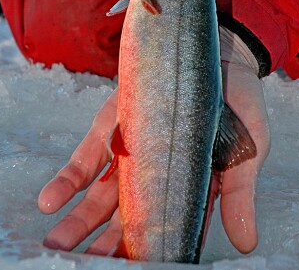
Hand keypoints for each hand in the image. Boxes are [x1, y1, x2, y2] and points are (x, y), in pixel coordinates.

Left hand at [38, 28, 269, 254]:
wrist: (220, 51)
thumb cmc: (239, 104)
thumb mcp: (247, 149)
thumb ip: (239, 193)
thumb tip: (247, 245)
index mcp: (188, 188)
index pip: (165, 231)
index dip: (148, 254)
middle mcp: (155, 177)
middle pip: (126, 221)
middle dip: (105, 247)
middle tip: (84, 268)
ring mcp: (132, 152)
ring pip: (101, 197)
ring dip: (78, 222)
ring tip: (57, 245)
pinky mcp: (114, 127)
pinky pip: (89, 157)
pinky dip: (70, 179)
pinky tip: (51, 200)